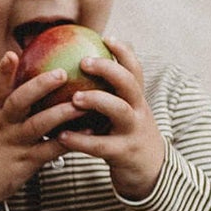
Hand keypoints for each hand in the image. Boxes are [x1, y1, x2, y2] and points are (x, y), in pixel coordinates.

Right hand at [0, 51, 86, 210]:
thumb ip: (1, 108)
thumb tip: (21, 85)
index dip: (3, 71)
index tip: (13, 53)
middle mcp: (2, 127)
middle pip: (18, 101)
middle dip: (39, 86)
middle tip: (61, 72)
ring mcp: (14, 145)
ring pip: (38, 125)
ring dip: (61, 112)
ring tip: (82, 102)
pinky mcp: (25, 163)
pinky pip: (50, 150)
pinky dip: (70, 140)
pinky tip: (88, 131)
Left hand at [53, 36, 165, 198]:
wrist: (149, 172)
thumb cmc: (125, 135)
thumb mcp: (124, 111)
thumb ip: (109, 92)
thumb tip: (80, 63)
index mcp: (136, 98)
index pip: (134, 68)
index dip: (123, 51)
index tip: (106, 37)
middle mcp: (137, 110)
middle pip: (128, 83)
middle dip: (108, 69)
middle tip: (83, 61)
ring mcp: (132, 131)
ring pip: (118, 110)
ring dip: (96, 100)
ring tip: (74, 98)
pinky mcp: (122, 153)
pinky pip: (100, 145)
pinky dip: (81, 140)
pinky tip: (62, 135)